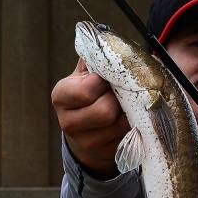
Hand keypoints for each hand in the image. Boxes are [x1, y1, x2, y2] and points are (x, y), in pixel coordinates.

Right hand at [51, 58, 129, 174]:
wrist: (86, 131)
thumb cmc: (91, 93)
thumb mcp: (87, 73)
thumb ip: (97, 58)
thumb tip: (119, 43)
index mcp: (61, 95)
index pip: (87, 89)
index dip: (104, 81)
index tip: (109, 78)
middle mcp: (68, 122)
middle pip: (105, 111)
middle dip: (119, 99)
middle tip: (122, 92)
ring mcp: (87, 142)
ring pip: (120, 125)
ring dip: (130, 112)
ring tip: (127, 104)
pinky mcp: (105, 154)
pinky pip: (129, 137)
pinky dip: (135, 125)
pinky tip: (131, 118)